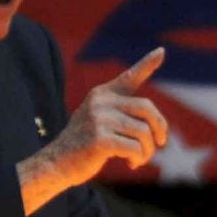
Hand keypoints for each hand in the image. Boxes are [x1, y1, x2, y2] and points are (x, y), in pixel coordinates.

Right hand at [17, 48, 168, 214]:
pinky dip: (139, 158)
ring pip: (143, 132)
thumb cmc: (83, 145)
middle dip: (160, 127)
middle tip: (160, 143)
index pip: (129, 77)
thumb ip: (123, 117)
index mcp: (102, 94)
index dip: (147, 64)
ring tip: (139, 159)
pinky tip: (131, 164)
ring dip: (148, 150)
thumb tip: (159, 129)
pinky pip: (134, 148)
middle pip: (147, 108)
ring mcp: (99, 119)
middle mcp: (101, 102)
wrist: (55, 164)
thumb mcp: (100, 122)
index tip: (161, 52)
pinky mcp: (99, 139)